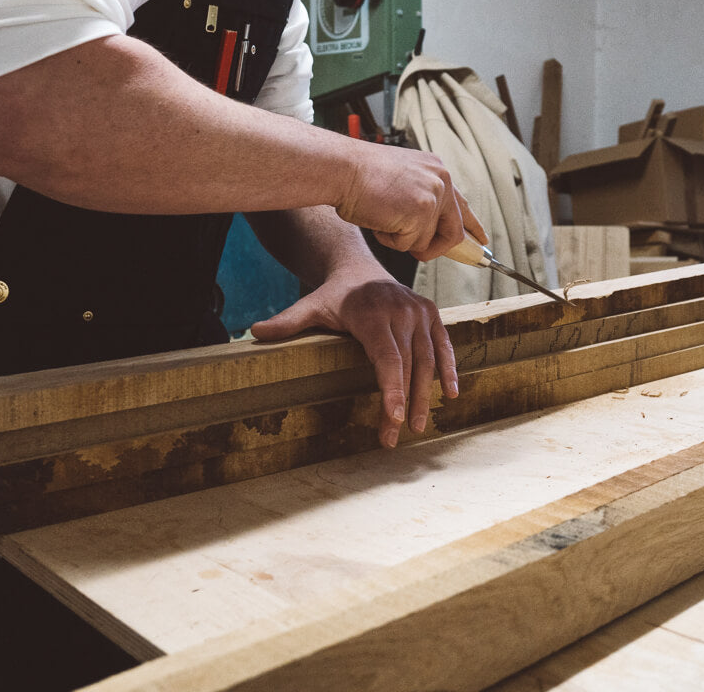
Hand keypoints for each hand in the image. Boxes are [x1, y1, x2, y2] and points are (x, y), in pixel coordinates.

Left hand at [251, 273, 457, 448]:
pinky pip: (444, 344)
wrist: (359, 268)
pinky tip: (450, 394)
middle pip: (408, 363)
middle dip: (405, 402)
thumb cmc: (334, 295)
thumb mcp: (310, 306)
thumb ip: (287, 322)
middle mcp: (399, 310)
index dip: (392, 389)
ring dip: (426, 393)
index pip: (386, 357)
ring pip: (427, 358)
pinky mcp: (431, 314)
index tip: (395, 419)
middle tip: (399, 435)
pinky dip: (449, 368)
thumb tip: (254, 332)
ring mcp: (418, 311)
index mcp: (371, 313)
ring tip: (418, 425)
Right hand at [335, 142, 486, 260]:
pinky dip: (390, 241)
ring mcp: (433, 196)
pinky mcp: (421, 212)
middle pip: (453, 231)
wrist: (341, 168)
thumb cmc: (358, 175)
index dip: (472, 226)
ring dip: (401, 239)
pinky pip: (409, 245)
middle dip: (435, 248)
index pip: (461, 203)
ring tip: (382, 217)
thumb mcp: (399, 179)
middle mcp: (440, 180)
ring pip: (426, 241)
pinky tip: (379, 220)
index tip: (482, 240)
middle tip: (420, 253)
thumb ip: (419, 197)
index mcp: (435, 169)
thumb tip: (427, 229)